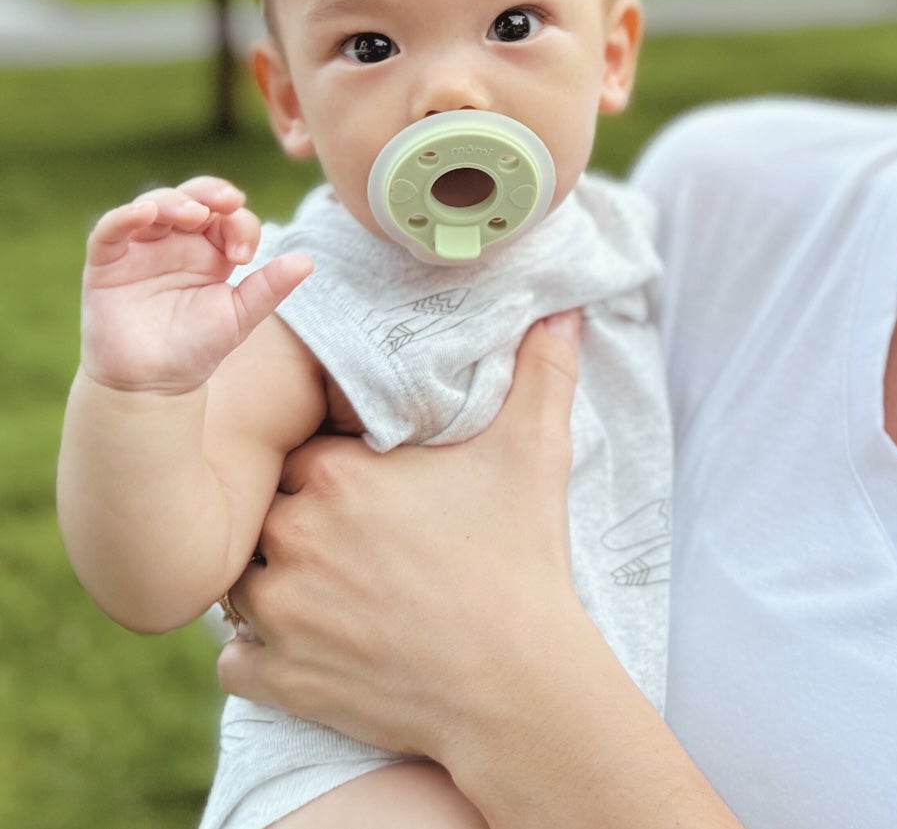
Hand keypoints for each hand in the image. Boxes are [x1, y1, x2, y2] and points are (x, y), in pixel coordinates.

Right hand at [81, 175, 311, 393]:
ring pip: (155, 205)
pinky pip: (109, 230)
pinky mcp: (106, 262)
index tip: (244, 255)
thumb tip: (307, 261)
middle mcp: (177, 242)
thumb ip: (269, 287)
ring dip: (174, 201)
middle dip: (210, 193)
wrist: (153, 384)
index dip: (240, 224)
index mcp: (212, 250)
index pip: (229, 217)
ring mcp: (141, 248)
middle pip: (193, 197)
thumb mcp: (240, 316)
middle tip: (227, 202)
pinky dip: (124, 217)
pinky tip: (143, 213)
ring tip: (191, 214)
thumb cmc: (198, 346)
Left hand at [218, 310, 588, 761]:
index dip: (330, 463)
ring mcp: (278, 613)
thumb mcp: (535, 452)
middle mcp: (294, 537)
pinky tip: (314, 644)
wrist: (515, 683)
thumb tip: (561, 311)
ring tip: (328, 587)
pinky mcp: (278, 678)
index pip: (300, 449)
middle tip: (351, 536)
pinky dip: (262, 655)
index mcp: (340, 475)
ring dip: (272, 582)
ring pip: (241, 582)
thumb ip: (541, 373)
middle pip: (268, 510)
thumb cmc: (521, 559)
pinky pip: (235, 659)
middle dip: (299, 519)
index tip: (365, 479)